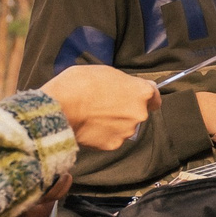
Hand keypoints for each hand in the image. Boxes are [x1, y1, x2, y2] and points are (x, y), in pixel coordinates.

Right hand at [41, 65, 158, 151]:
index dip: (145, 96)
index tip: (135, 97)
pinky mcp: (113, 145)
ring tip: (94, 116)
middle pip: (138, 112)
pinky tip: (90, 126)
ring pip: (125, 126)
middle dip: (126, 109)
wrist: (60, 108)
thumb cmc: (79, 84)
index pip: (154, 96)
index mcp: (141, 92)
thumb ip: (122, 82)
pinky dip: (104, 134)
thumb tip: (125, 88)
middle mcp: (139, 113)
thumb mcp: (105, 71)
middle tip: (106, 104)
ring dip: (115, 123)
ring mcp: (127, 131)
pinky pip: (112, 138)